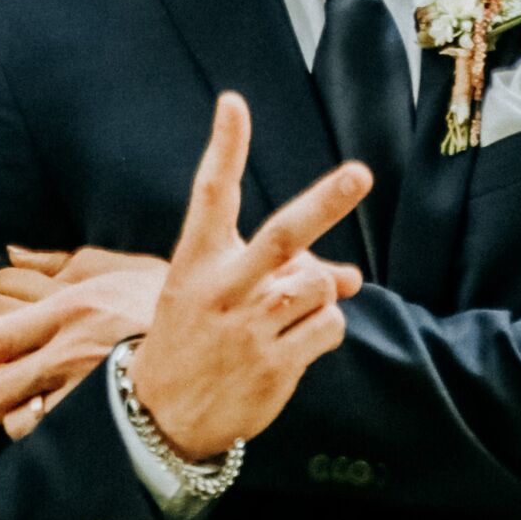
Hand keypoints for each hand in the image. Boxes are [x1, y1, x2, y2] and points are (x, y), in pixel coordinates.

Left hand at [0, 247, 169, 439]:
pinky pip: (45, 433)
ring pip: (11, 408)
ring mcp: (85, 386)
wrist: (228, 337)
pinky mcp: (100, 417)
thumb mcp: (118, 267)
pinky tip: (39, 425)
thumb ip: (62, 262)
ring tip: (11, 407)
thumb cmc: (170, 305)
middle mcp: (71, 346)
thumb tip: (12, 253)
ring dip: (2, 411)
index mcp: (72, 304)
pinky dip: (33, 432)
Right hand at [126, 95, 367, 461]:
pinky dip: (324, 330)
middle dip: (325, 202)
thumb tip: (354, 278)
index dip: (225, 148)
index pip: (211, 194)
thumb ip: (285, 277)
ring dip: (320, 294)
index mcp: (197, 263)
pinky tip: (294, 345)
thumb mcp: (220, 296)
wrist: (160, 415)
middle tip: (359, 174)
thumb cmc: (195, 338)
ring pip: (321, 286)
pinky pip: (330, 328)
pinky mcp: (274, 366)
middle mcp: (223, 290)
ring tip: (288, 314)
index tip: (233, 104)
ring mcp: (249, 330)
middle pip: (283, 237)